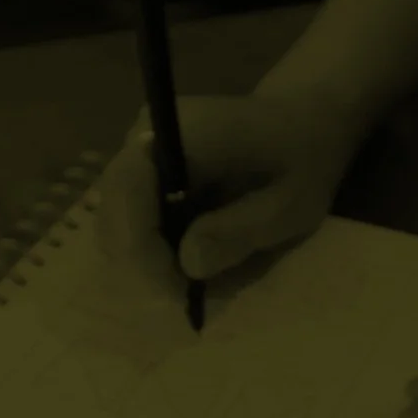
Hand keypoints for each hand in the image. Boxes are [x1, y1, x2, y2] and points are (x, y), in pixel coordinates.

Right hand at [93, 85, 371, 295]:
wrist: (299, 122)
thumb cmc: (304, 158)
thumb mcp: (291, 203)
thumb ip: (241, 230)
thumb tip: (187, 262)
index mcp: (180, 130)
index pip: (129, 188)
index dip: (140, 247)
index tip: (177, 289)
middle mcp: (143, 135)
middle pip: (113, 213)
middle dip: (145, 265)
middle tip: (191, 295)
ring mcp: (135, 153)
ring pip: (116, 224)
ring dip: (151, 262)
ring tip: (199, 276)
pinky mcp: (139, 172)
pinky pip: (130, 222)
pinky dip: (156, 250)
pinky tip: (195, 255)